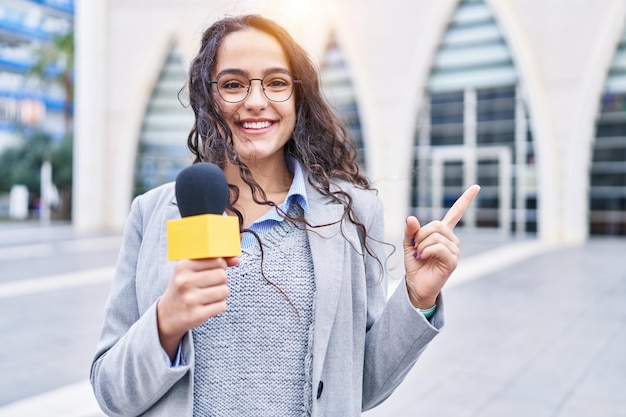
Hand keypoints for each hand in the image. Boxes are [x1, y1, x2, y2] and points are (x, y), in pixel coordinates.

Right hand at [156, 256, 238, 358]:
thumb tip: (236, 259)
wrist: (168, 314)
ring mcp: (190, 299)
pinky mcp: (196, 315)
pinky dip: (218, 306)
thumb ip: (215, 260)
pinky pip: (222, 306)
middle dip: (221, 280)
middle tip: (208, 285)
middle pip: (222, 275)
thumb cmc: (185, 287)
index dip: (219, 266)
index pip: (217, 260)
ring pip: (224, 291)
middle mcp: (184, 281)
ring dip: (220, 294)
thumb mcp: (192, 269)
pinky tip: (207, 306)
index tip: (210, 271)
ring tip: (207, 295)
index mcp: (183, 266)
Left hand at [403, 185, 479, 308]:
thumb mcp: (409, 244)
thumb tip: (411, 217)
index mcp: (443, 234)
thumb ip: (410, 231)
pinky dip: (426, 251)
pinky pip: (438, 247)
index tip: (476, 187)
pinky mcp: (453, 261)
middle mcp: (452, 240)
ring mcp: (454, 250)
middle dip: (420, 234)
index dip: (465, 200)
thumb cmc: (415, 265)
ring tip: (420, 255)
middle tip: (416, 247)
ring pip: (436, 236)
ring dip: (422, 245)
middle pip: (436, 224)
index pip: (456, 213)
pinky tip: (424, 257)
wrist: (416, 285)